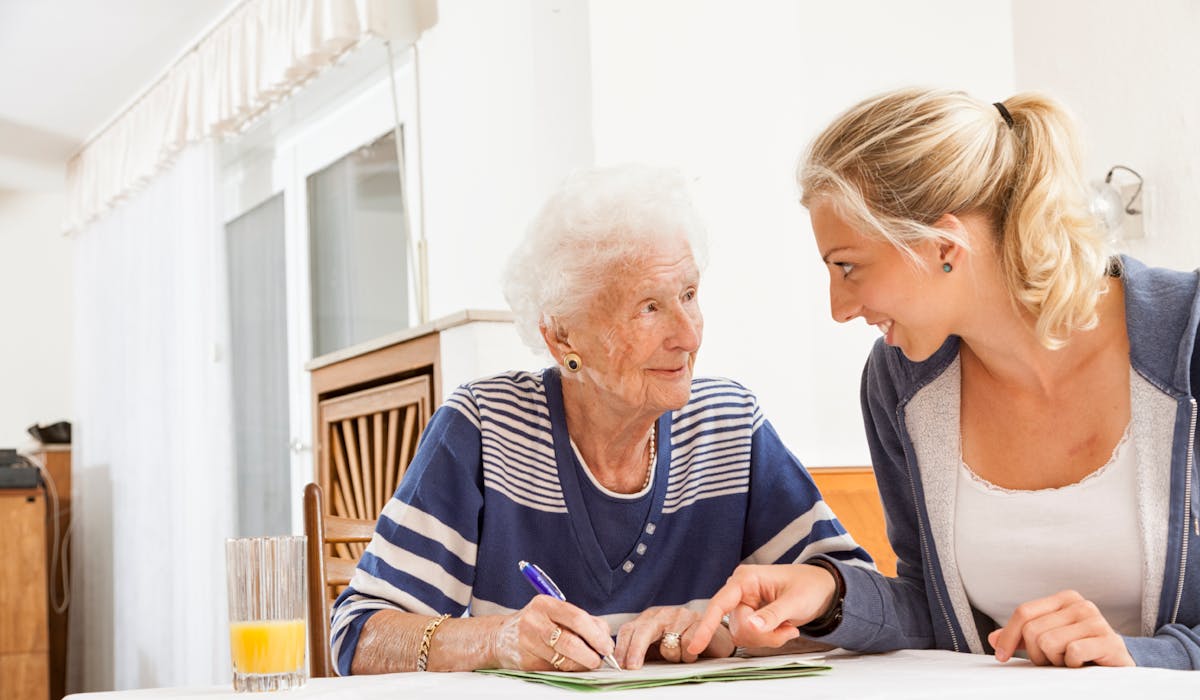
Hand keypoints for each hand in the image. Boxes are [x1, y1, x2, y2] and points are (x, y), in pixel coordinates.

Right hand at [492, 595, 614, 671]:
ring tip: (587, 662)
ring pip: (563, 660)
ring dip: (581, 664)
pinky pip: (554, 670)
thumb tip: (605, 638)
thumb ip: (582, 621)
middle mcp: (534, 622)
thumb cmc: (537, 624)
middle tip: (599, 659)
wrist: (502, 637)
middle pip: (570, 642)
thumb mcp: (556, 613)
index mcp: (545, 604)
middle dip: (591, 654)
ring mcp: (528, 643)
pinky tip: (569, 665)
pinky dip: (567, 670)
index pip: (577, 618)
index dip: (596, 635)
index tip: (607, 646)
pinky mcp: (526, 662)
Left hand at [615, 606, 734, 668]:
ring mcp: (681, 615)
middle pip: (643, 631)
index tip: (620, 665)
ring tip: (680, 656)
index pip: (629, 629)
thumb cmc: (683, 643)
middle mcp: (663, 614)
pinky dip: (688, 655)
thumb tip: (623, 665)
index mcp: (649, 618)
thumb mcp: (658, 646)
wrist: (714, 635)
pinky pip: (687, 645)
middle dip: (636, 650)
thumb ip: (642, 651)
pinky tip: (692, 653)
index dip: (622, 647)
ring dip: (673, 657)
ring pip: (668, 643)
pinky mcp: (698, 621)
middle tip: (633, 667)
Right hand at [687, 563, 837, 654]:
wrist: (823, 589)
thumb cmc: (810, 587)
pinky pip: (751, 637)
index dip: (706, 626)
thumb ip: (772, 615)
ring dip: (767, 638)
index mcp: (746, 579)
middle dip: (762, 635)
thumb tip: (750, 626)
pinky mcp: (750, 616)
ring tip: (788, 627)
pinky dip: (769, 639)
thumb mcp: (795, 602)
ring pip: (743, 635)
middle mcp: (740, 591)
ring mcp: (744, 604)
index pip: (719, 604)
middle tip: (787, 631)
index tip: (695, 646)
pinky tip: (784, 628)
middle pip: (736, 626)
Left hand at [988, 590, 1133, 667]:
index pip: (1024, 612)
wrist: (1118, 664)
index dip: (1008, 636)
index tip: (1000, 656)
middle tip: (1053, 661)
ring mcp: (1097, 621)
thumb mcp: (1048, 640)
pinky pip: (1072, 653)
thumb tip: (992, 639)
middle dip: (1037, 654)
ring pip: (1049, 643)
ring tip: (1069, 661)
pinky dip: (1072, 665)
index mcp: (1064, 598)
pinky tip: (1083, 665)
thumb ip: (1021, 637)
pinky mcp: (1109, 641)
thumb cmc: (1080, 651)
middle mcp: (1080, 604)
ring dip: (1055, 661)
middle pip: (1033, 631)